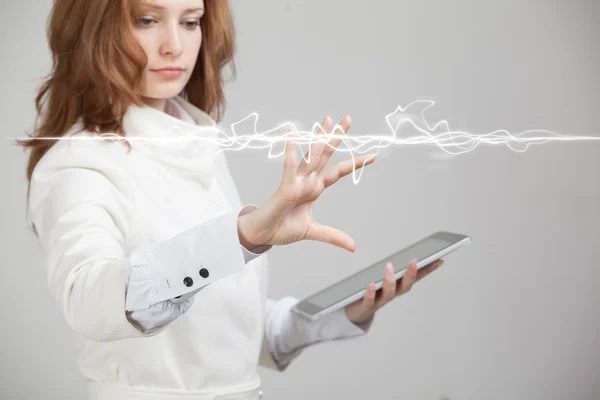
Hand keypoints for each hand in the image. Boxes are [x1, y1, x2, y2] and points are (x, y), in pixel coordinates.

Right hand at [238, 115, 375, 251]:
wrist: (262, 234)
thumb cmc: (282, 228)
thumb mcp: (313, 231)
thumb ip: (333, 236)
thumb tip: (354, 246)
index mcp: (314, 189)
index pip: (338, 172)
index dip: (354, 163)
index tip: (372, 155)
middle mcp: (307, 181)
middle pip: (325, 155)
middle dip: (337, 138)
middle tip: (348, 119)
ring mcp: (296, 182)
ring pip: (312, 156)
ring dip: (320, 138)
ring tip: (328, 120)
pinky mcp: (284, 188)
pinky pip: (289, 168)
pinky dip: (291, 153)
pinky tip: (292, 137)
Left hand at [344, 258, 444, 325]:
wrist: (356, 312)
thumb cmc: (372, 291)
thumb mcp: (382, 278)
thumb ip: (392, 267)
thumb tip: (401, 251)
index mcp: (397, 286)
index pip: (416, 278)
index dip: (428, 270)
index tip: (439, 259)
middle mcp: (392, 294)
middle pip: (405, 286)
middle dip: (410, 274)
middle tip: (414, 261)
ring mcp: (379, 301)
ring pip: (389, 293)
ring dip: (390, 281)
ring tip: (389, 266)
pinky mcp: (365, 306)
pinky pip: (369, 301)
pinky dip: (371, 293)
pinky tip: (371, 284)